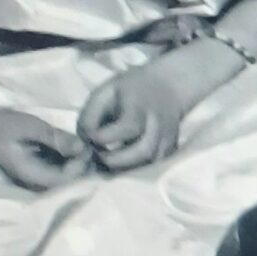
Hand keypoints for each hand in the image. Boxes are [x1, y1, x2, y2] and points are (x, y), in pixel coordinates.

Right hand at [0, 100, 93, 189]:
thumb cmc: (4, 125)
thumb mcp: (31, 127)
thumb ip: (56, 138)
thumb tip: (82, 147)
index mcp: (30, 175)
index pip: (62, 182)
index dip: (78, 167)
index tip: (85, 146)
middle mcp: (34, 180)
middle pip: (66, 182)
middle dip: (81, 164)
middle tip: (88, 142)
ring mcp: (37, 175)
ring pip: (65, 175)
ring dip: (78, 160)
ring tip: (84, 141)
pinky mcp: (40, 167)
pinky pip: (60, 167)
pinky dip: (71, 157)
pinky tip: (75, 143)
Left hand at [76, 59, 200, 171]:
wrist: (169, 85)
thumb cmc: (130, 89)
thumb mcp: (106, 92)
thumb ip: (90, 115)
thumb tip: (85, 140)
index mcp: (142, 105)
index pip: (126, 127)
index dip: (102, 137)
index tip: (90, 136)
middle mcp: (160, 122)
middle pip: (144, 151)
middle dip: (115, 160)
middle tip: (98, 155)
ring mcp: (169, 136)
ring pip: (151, 162)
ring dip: (126, 168)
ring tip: (109, 161)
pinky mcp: (171, 147)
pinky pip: (155, 165)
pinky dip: (137, 169)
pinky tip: (124, 162)